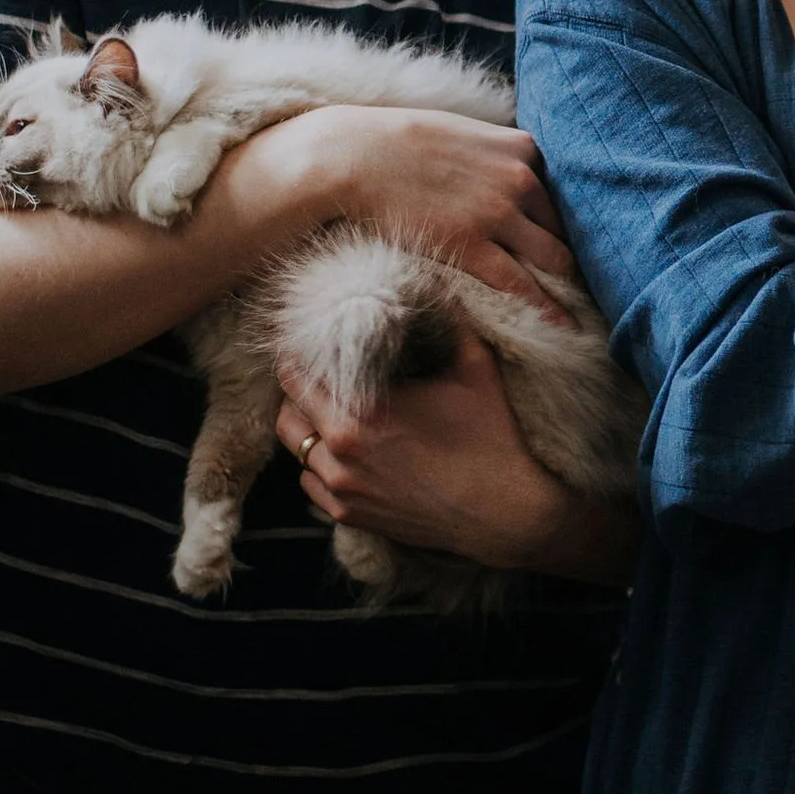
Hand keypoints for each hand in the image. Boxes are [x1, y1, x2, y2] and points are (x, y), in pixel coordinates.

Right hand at [262, 104, 575, 320]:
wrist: (354, 157)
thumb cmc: (402, 142)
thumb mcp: (465, 131)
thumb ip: (498, 152)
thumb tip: (516, 167)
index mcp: (522, 148)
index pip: (567, 192)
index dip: (578, 221)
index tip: (592, 244)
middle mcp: (520, 180)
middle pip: (566, 227)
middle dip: (584, 255)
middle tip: (599, 282)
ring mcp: (497, 215)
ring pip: (552, 258)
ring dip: (570, 285)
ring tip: (589, 309)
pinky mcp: (471, 246)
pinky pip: (521, 285)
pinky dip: (547, 308)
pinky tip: (564, 326)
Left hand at [276, 335, 636, 585]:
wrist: (507, 512)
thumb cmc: (492, 436)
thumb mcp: (473, 367)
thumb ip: (445, 317)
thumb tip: (429, 277)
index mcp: (359, 413)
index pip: (295, 374)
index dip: (297, 351)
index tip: (308, 338)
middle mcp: (340, 455)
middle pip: (287, 411)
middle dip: (299, 388)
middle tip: (320, 370)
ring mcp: (342, 490)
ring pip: (296, 449)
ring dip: (307, 426)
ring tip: (332, 408)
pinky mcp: (351, 516)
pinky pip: (310, 483)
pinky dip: (319, 464)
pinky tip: (346, 449)